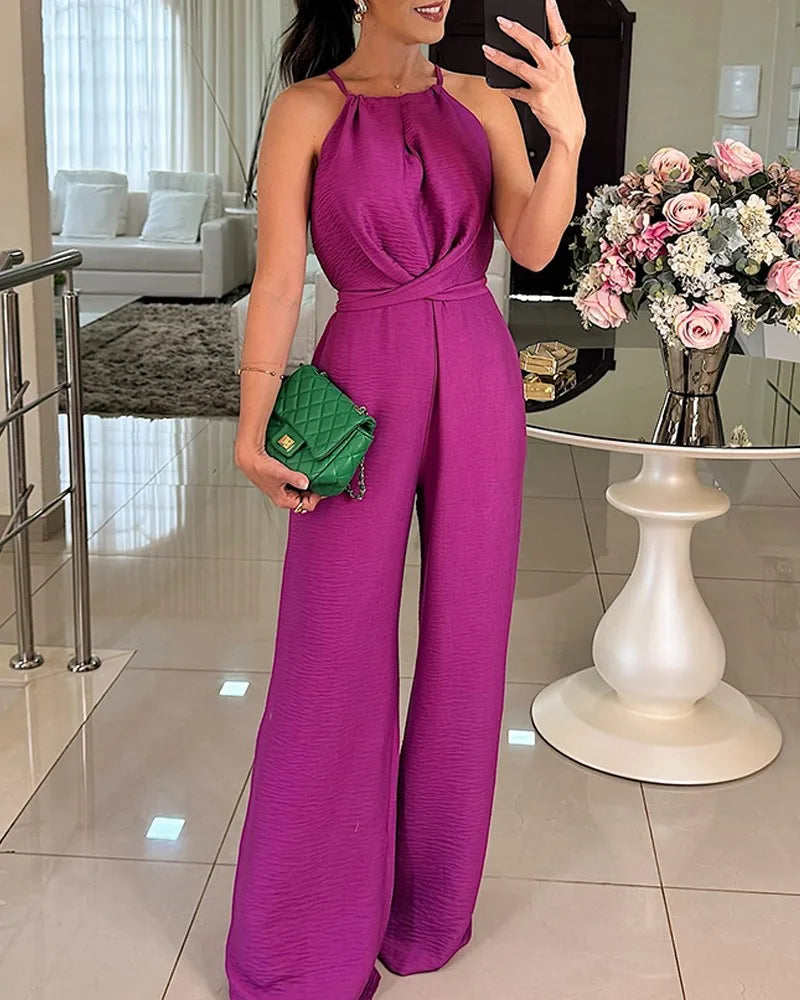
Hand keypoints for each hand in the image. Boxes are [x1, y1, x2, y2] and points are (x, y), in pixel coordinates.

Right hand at [235, 446, 323, 513]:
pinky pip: (298, 486)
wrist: (250, 459)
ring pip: (302, 493)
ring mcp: (284, 491)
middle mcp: (285, 498)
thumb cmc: (261, 468)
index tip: (323, 487)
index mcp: (284, 500)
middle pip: (306, 500)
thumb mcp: (281, 473)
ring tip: (314, 476)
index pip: (307, 505)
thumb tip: (306, 483)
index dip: (317, 497)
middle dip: (314, 492)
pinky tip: (304, 473)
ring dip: (309, 486)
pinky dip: (302, 481)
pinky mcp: (283, 484)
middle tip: (321, 480)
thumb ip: (295, 478)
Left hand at [483, 0, 585, 150]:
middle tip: (502, 21)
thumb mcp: (562, 75)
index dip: (552, 13)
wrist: (570, 127)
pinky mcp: (537, 99)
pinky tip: (496, 83)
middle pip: (534, 43)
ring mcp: (547, 83)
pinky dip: (505, 87)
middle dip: (516, 30)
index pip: (558, 30)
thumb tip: (527, 46)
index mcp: (564, 59)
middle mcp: (556, 68)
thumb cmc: (564, 100)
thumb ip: (549, 59)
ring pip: (519, 65)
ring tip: (487, 50)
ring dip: (501, 57)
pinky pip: (515, 91)